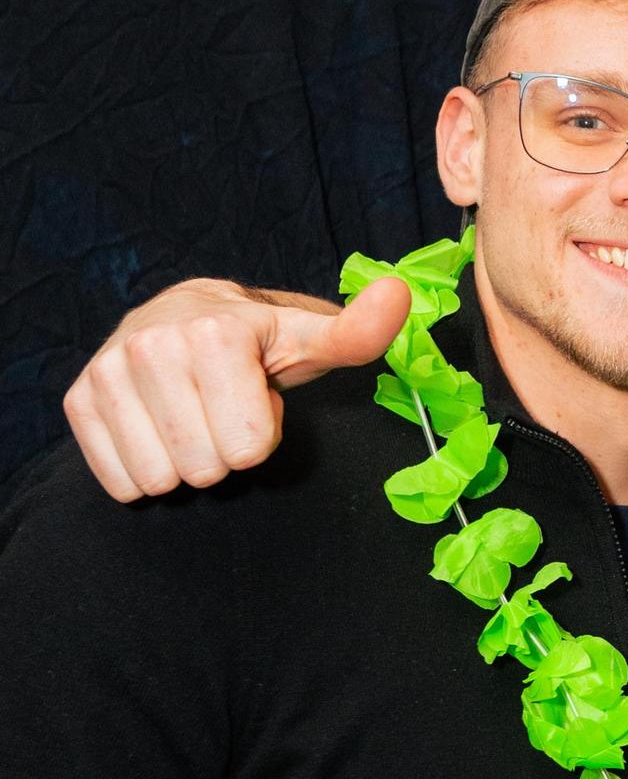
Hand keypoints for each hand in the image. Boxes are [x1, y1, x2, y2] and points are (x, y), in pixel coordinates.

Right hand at [64, 271, 411, 501]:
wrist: (182, 316)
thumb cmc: (256, 342)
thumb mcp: (309, 339)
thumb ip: (356, 332)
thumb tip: (398, 295)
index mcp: (213, 333)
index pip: (248, 448)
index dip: (261, 432)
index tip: (256, 396)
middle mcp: (151, 345)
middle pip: (206, 469)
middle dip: (223, 450)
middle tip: (222, 408)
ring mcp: (108, 373)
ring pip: (162, 480)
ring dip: (185, 462)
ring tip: (193, 415)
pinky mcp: (78, 401)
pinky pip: (122, 483)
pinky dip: (145, 470)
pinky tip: (158, 429)